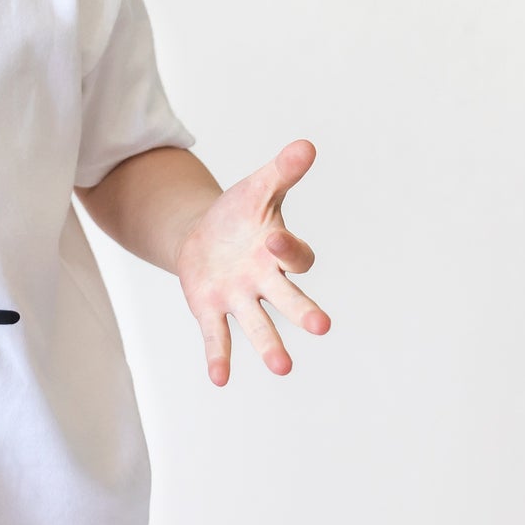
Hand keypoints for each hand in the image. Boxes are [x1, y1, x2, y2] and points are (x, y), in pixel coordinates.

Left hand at [172, 139, 329, 386]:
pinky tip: (218, 379)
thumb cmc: (239, 213)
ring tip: (282, 368)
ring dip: (270, 346)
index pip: (295, 256)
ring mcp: (241, 298)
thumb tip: (306, 145)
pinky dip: (219, 356)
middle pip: (289, 299)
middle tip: (321, 326)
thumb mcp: (256, 188)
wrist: (203, 236)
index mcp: (279, 251)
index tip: (274, 240)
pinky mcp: (213, 310)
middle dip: (302, 311)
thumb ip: (281, 172)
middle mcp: (266, 281)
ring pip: (259, 325)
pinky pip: (218, 336)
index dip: (287, 250)